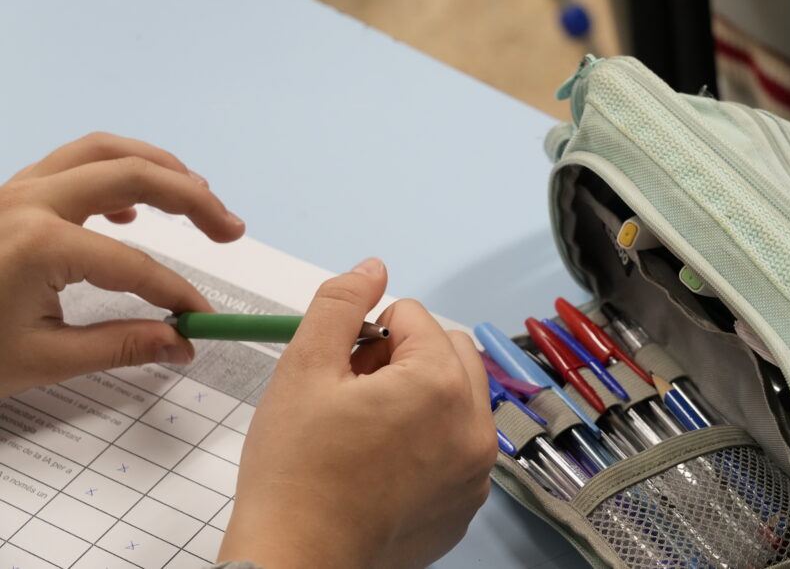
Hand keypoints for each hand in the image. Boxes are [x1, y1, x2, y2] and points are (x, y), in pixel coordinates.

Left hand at [0, 132, 245, 397]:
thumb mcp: (39, 360)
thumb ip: (120, 346)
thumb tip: (178, 343)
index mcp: (37, 243)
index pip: (136, 264)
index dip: (178, 292)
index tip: (201, 317)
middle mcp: (27, 201)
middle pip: (135, 173)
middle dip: (194, 199)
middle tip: (230, 228)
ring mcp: (14, 189)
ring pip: (104, 150)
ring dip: (159, 166)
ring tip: (199, 195)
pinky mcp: (8, 193)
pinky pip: (73, 160)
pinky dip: (116, 169)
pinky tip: (131, 208)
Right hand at [220, 258, 496, 568]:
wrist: (296, 563)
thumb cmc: (295, 470)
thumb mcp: (305, 368)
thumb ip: (342, 303)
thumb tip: (374, 268)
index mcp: (442, 384)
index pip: (413, 316)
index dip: (368, 335)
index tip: (342, 372)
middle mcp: (475, 425)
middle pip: (448, 351)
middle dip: (403, 357)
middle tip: (355, 394)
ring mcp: (476, 471)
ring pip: (457, 396)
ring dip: (419, 395)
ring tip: (368, 429)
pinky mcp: (466, 505)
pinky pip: (458, 445)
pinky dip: (429, 440)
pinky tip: (381, 466)